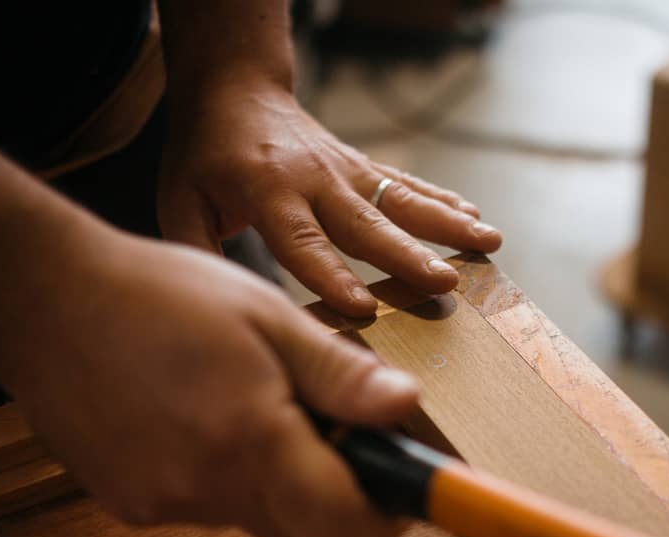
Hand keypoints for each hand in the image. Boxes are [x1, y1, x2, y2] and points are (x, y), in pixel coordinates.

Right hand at [7, 228, 416, 536]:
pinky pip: (210, 508)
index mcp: (250, 440)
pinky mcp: (131, 504)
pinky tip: (210, 419)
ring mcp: (162, 503)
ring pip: (258, 517)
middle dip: (336, 489)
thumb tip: (406, 409)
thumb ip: (340, 374)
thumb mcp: (268, 317)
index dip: (386, 515)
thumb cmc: (161, 295)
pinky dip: (232, 478)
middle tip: (335, 424)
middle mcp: (205, 489)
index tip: (405, 492)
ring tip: (263, 405)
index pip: (345, 521)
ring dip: (283, 480)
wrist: (44, 301)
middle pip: (305, 526)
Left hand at [158, 77, 501, 316]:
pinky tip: (476, 219)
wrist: (233, 91)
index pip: (302, 240)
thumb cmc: (202, 157)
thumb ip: (201, 253)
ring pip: (401, 199)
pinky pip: (407, 184)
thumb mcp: (180, 203)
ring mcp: (345, 170)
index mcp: (265, 191)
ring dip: (447, 224)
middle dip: (409, 256)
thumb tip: (229, 311)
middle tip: (445, 284)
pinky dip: (444, 201)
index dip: (332, 276)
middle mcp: (314, 179)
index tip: (366, 308)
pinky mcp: (362, 166)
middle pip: (366, 224)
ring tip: (489, 243)